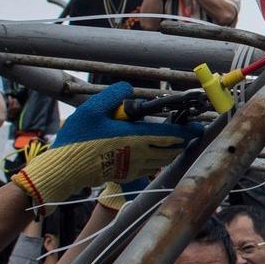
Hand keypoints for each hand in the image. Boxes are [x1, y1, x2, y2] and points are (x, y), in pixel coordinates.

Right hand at [11, 82, 198, 208]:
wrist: (65, 170)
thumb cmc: (76, 140)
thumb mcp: (91, 109)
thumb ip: (113, 96)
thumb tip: (128, 88)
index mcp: (134, 137)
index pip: (170, 133)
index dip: (187, 130)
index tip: (199, 127)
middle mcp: (139, 154)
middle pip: (171, 149)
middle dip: (182, 140)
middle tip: (187, 131)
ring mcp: (134, 167)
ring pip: (162, 160)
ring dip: (171, 150)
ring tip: (172, 140)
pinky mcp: (126, 175)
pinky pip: (149, 167)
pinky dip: (157, 160)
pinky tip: (150, 151)